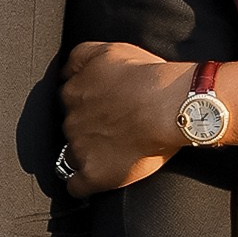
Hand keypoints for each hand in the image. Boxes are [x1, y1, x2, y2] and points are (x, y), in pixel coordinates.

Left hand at [59, 44, 193, 196]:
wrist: (171, 107)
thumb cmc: (150, 77)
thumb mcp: (110, 50)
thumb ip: (81, 57)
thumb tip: (66, 70)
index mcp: (74, 91)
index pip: (69, 101)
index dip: (87, 104)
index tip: (103, 107)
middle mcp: (71, 120)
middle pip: (72, 127)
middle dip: (88, 128)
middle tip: (115, 127)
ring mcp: (80, 148)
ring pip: (72, 154)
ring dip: (88, 153)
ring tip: (115, 152)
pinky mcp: (94, 174)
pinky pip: (76, 186)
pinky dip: (84, 184)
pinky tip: (99, 178)